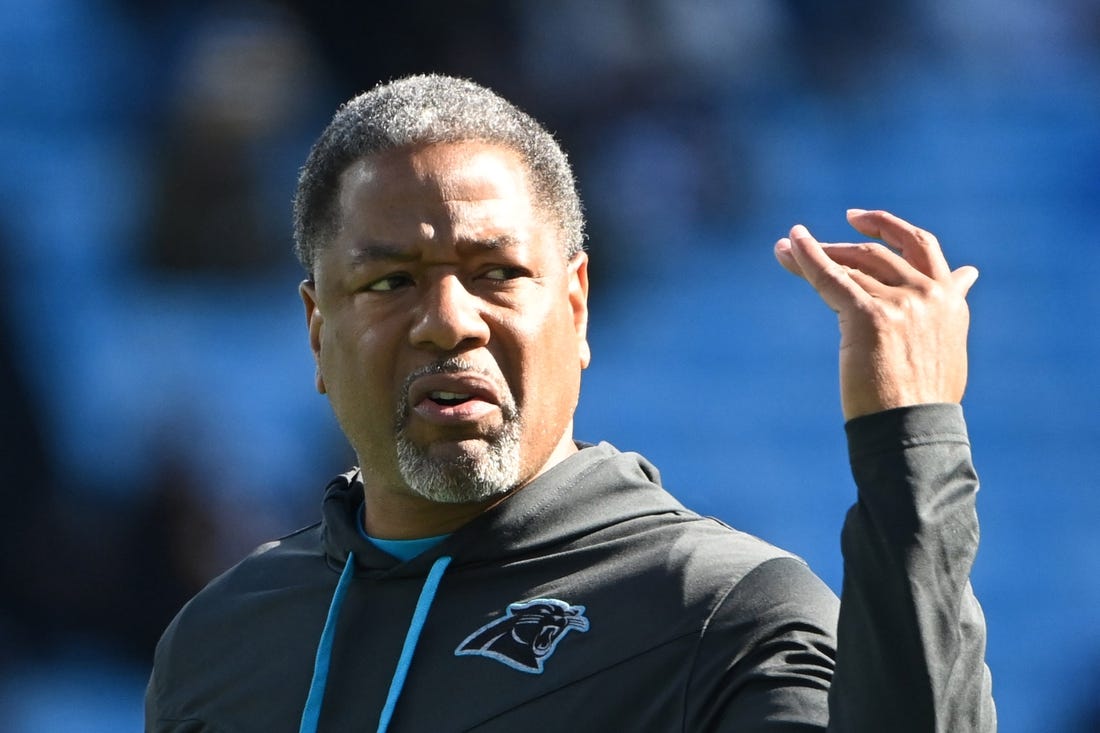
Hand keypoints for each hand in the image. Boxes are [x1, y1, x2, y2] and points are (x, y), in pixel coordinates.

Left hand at [774, 209, 978, 420]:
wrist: (913, 431)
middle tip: (807, 242)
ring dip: (814, 254)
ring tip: (785, 249)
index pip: (920, 245)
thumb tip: (968, 273)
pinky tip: (789, 245)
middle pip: (876, 254)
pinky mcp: (869, 316)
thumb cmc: (925, 398)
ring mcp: (900, 303)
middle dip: (838, 246)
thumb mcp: (949, 342)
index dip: (886, 227)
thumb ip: (952, 304)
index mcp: (949, 298)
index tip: (856, 220)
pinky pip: (830, 278)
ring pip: (849, 267)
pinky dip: (807, 258)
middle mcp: (928, 294)